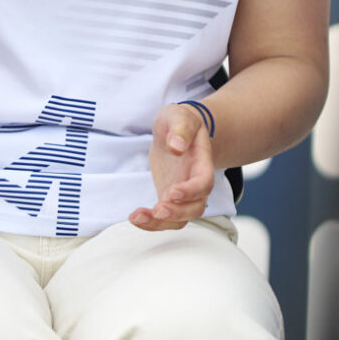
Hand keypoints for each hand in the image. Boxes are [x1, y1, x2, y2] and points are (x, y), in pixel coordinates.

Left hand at [130, 102, 216, 230]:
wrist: (176, 131)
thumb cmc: (179, 122)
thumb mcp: (180, 116)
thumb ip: (181, 129)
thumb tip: (176, 146)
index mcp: (202, 164)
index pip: (204, 183)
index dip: (191, 191)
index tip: (172, 192)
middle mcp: (195, 183)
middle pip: (195, 208)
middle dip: (177, 213)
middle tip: (157, 210)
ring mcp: (182, 194)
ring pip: (180, 219)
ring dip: (160, 223)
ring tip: (137, 217)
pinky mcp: (168, 199)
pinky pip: (164, 218)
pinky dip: (150, 222)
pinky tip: (135, 217)